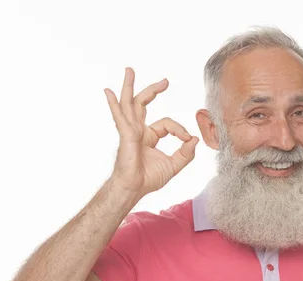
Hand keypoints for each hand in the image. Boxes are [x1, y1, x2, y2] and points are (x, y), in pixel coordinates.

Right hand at [104, 67, 198, 198]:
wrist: (134, 188)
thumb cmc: (148, 179)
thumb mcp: (174, 165)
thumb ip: (186, 153)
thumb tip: (194, 139)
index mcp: (148, 136)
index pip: (167, 124)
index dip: (179, 129)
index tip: (187, 139)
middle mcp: (138, 130)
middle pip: (142, 104)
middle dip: (153, 90)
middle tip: (166, 81)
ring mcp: (130, 131)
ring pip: (130, 104)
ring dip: (129, 86)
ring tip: (130, 70)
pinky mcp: (126, 135)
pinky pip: (120, 117)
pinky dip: (114, 104)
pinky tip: (108, 92)